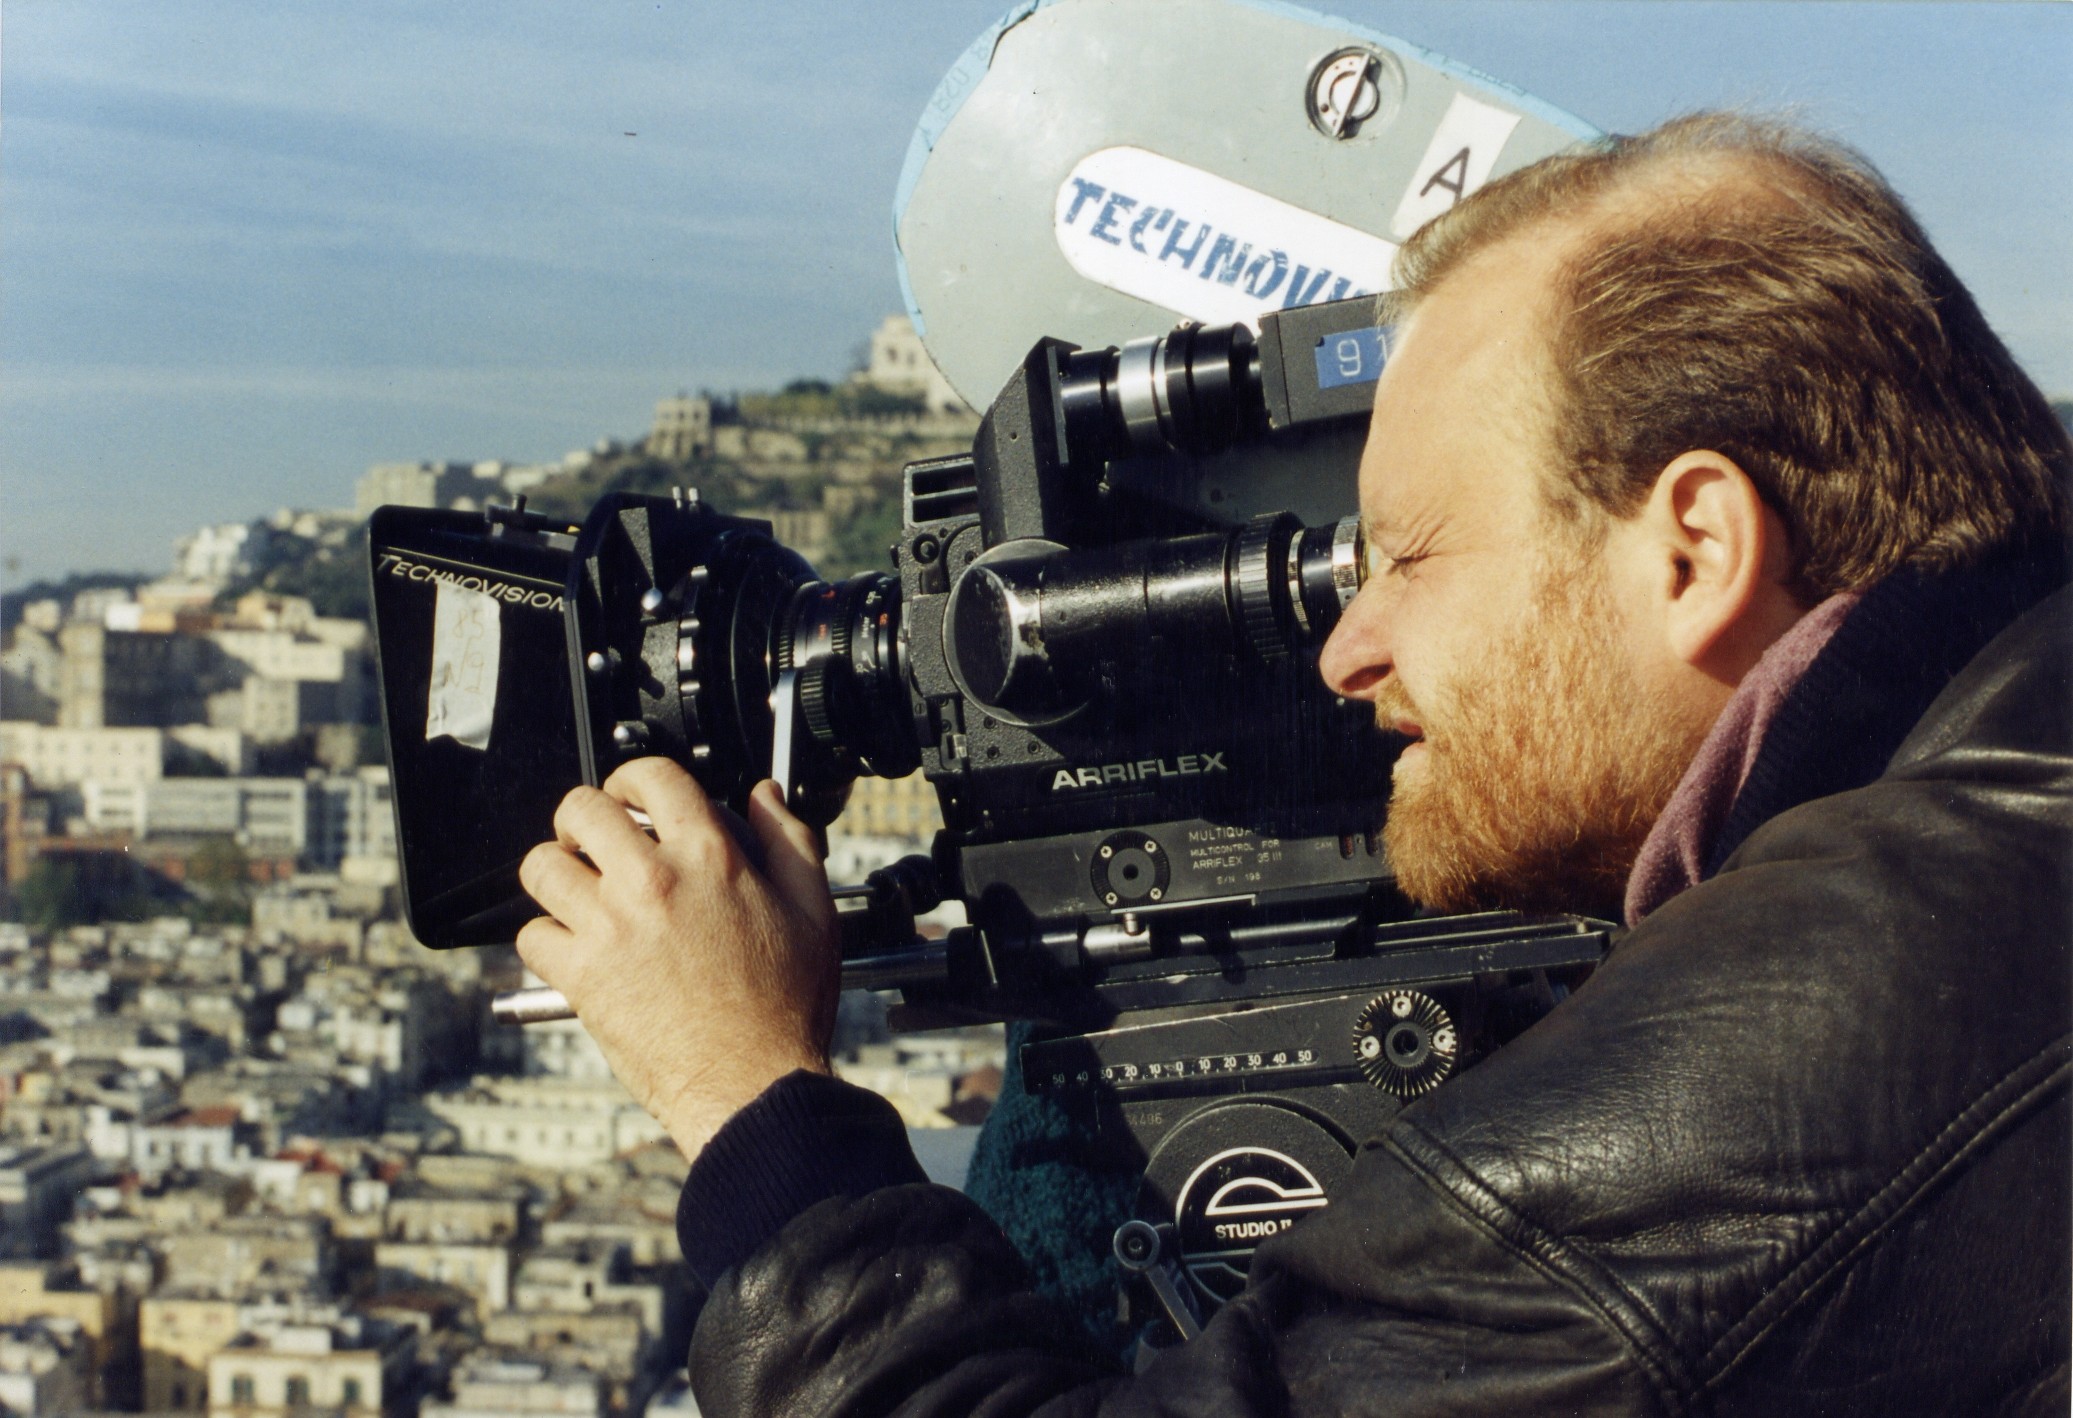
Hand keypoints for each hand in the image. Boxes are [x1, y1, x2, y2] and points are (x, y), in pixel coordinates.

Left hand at [515, 759, 839, 1161]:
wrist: (754, 1084)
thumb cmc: (786, 1007)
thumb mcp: (813, 911)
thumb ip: (790, 840)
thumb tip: (766, 796)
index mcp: (710, 858)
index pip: (652, 778)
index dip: (635, 777)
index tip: (633, 796)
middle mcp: (652, 882)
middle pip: (581, 810)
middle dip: (581, 817)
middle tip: (592, 838)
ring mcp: (610, 927)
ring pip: (542, 867)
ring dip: (554, 871)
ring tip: (573, 886)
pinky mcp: (581, 976)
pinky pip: (531, 936)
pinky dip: (545, 939)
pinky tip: (572, 946)